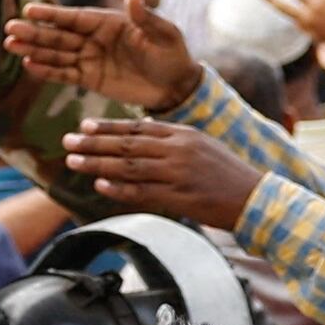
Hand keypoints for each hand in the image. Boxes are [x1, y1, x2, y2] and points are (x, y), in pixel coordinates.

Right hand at [5, 0, 198, 112]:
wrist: (177, 87)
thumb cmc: (172, 55)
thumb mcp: (164, 34)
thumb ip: (145, 17)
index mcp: (108, 22)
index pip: (75, 17)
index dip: (52, 14)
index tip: (29, 10)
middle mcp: (94, 38)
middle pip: (59, 34)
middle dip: (35, 32)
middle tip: (10, 29)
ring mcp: (90, 59)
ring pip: (56, 53)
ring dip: (34, 50)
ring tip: (11, 46)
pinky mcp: (90, 79)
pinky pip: (64, 74)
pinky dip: (47, 71)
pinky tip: (29, 65)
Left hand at [61, 115, 259, 230]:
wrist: (255, 198)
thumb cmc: (226, 173)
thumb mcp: (201, 144)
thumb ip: (171, 136)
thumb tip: (143, 126)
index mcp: (183, 134)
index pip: (137, 128)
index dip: (108, 127)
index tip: (84, 126)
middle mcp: (178, 151)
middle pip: (127, 145)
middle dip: (94, 144)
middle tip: (68, 142)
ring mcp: (178, 174)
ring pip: (129, 167)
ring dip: (98, 165)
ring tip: (74, 162)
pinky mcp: (180, 197)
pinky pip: (142, 193)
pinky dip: (119, 189)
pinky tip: (99, 186)